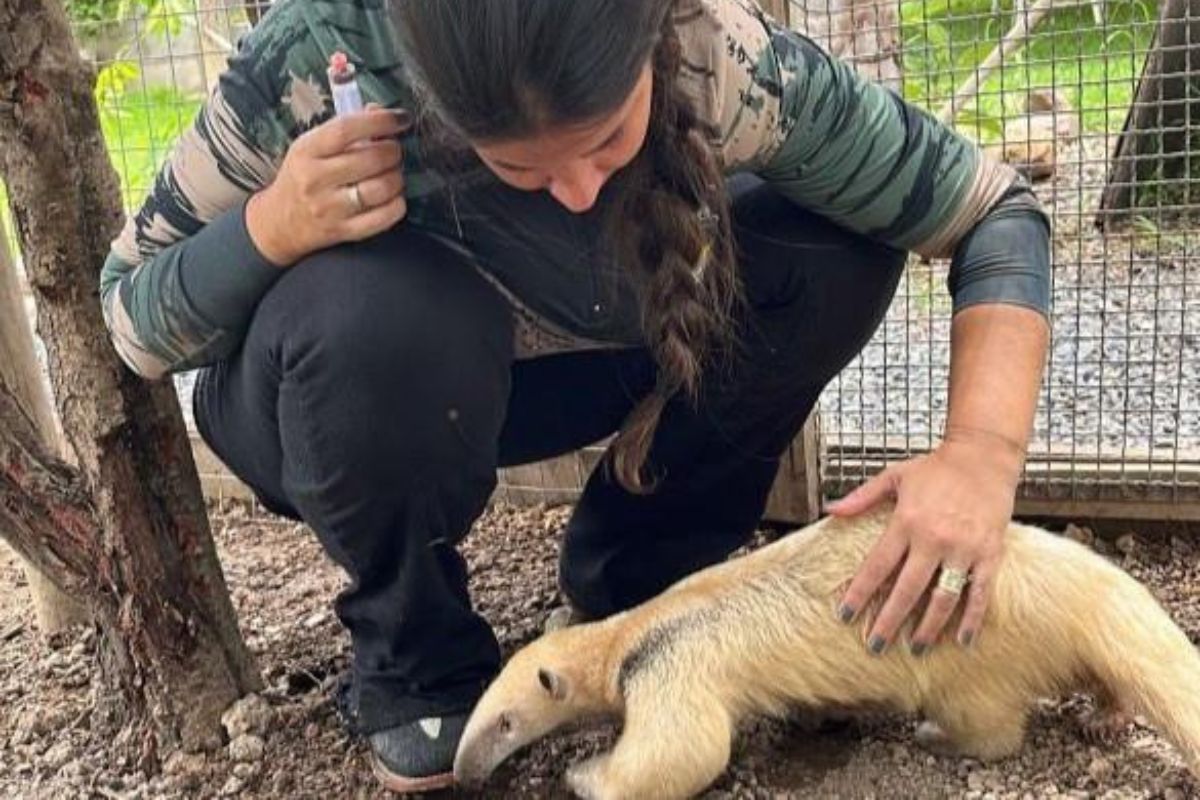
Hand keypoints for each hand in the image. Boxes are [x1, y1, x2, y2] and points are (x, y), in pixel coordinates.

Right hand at [247, 106, 410, 265]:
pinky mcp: (344, 231)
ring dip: (397, 177)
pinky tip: (393, 197)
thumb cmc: (302, 177)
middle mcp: (315, 179)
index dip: (380, 121)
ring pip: (380, 188)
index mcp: (307, 150)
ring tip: (393, 174)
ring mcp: (330, 208)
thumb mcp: (312, 146)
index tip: (400, 118)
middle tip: (394, 151)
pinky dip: (397, 204)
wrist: (279, 222)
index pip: (346, 129)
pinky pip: (384, 217)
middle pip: (370, 159)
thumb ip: (345, 128)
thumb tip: (379, 112)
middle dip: (393, 151)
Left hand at [825, 430, 1022, 654]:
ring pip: (943, 597)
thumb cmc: (935, 467)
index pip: (877, 565)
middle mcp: (934, 538)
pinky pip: (981, 593)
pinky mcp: (989, 554)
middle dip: (889, 621)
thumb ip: (862, 496)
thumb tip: (829, 510)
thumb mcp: (894, 476)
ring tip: (915, 648)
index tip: (846, 615)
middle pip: (906, 589)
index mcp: (906, 521)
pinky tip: (962, 639)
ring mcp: (963, 548)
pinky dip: (972, 618)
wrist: (984, 456)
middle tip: (875, 646)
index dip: (860, 592)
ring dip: (928, 627)